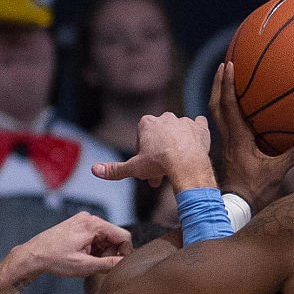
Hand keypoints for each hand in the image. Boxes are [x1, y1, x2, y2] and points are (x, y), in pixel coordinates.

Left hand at [18, 212, 131, 278]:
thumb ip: (108, 264)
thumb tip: (125, 263)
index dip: (125, 253)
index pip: (123, 236)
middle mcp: (89, 218)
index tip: (119, 266)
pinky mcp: (78, 225)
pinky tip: (84, 256)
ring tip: (88, 262)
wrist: (33, 255)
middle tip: (99, 266)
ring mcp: (83, 221)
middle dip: (112, 253)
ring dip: (102, 252)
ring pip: (106, 238)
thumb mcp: (85, 266)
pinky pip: (96, 237)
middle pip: (115, 236)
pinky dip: (95, 248)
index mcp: (93, 224)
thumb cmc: (55, 260)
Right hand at [92, 113, 214, 191]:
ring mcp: (184, 121)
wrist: (186, 163)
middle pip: (159, 137)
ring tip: (177, 166)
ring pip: (177, 133)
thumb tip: (94, 170)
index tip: (145, 168)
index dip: (142, 154)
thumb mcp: (133, 168)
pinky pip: (198, 126)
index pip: (141, 138)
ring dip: (176, 146)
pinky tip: (195, 142)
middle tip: (160, 175)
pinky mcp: (200, 127)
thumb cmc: (158, 163)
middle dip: (159, 155)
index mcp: (147, 123)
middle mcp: (165, 118)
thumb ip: (114, 169)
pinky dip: (197, 133)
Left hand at [211, 62, 293, 211]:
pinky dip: (225, 111)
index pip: (229, 106)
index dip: (228, 84)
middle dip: (218, 84)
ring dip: (219, 95)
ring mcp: (225, 144)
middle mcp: (227, 138)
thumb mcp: (277, 172)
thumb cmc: (255, 190)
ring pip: (216, 114)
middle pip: (216, 105)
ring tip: (225, 80)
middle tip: (223, 66)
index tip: (228, 65)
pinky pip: (223, 124)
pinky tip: (234, 108)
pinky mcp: (227, 150)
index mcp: (238, 138)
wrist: (236, 207)